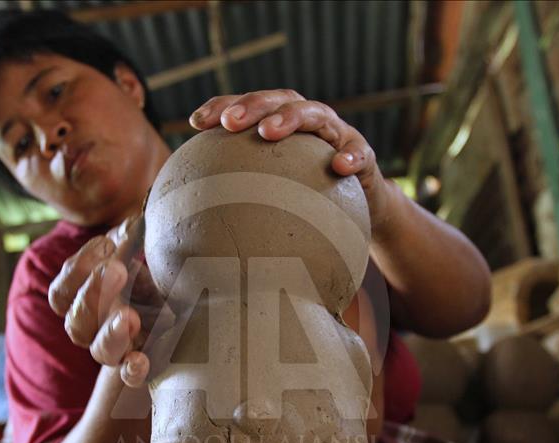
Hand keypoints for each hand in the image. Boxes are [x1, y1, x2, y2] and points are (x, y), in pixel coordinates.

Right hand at [48, 216, 165, 386]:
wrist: (193, 301)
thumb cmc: (156, 269)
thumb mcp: (141, 249)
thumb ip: (130, 236)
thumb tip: (136, 222)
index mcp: (85, 297)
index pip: (61, 292)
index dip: (77, 270)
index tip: (106, 245)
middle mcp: (96, 327)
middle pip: (75, 323)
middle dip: (93, 294)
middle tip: (117, 270)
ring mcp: (120, 348)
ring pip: (98, 350)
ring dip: (110, 333)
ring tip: (129, 316)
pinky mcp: (146, 363)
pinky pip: (130, 376)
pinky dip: (132, 371)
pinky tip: (141, 361)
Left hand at [189, 89, 393, 234]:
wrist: (362, 207)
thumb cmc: (308, 198)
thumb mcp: (274, 192)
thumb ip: (243, 195)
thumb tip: (194, 225)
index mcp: (282, 123)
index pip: (248, 107)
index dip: (221, 106)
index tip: (195, 123)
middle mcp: (309, 120)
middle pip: (279, 100)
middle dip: (252, 106)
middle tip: (229, 122)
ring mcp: (338, 134)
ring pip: (316, 114)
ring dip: (291, 119)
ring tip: (269, 131)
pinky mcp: (364, 155)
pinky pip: (358, 154)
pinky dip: (349, 157)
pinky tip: (338, 167)